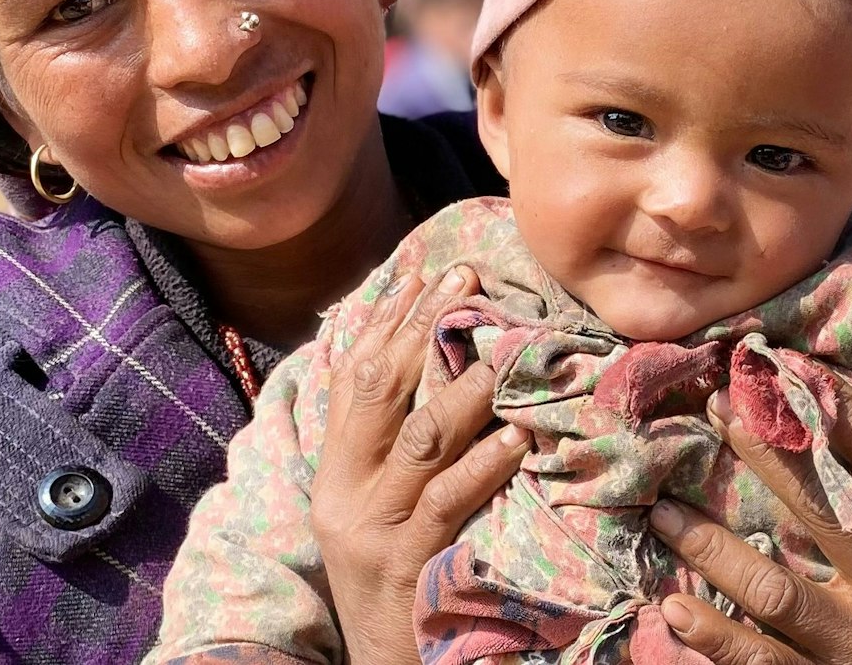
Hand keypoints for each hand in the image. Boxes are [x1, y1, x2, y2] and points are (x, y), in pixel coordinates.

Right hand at [308, 268, 531, 664]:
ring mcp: (375, 526)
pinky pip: (448, 500)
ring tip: (503, 352)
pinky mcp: (409, 562)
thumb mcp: (374, 508)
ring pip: (420, 439)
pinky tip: (517, 438)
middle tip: (469, 281)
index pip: (357, 376)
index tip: (430, 271)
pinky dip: (484, 464)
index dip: (391, 318)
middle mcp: (345, 491)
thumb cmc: (392, 579)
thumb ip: (390, 445)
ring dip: (465, 389)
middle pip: (382, 390)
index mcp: (334, 472)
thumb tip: (418, 365)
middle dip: (424, 328)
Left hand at [649, 381, 851, 664]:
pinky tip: (676, 609)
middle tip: (715, 408)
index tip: (782, 368)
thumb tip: (820, 419)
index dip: (832, 410)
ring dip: (712, 549)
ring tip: (664, 514)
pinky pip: (759, 662)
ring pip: (775, 592)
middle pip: (824, 511)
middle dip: (765, 454)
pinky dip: (714, 636)